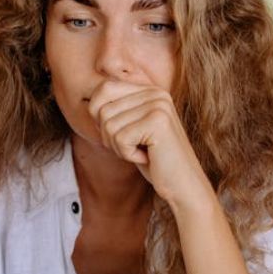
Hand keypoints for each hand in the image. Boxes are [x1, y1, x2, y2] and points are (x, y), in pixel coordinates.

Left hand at [87, 80, 214, 209]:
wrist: (183, 185)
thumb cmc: (155, 160)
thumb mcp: (132, 130)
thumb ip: (116, 111)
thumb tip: (88, 102)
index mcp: (149, 90)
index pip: (104, 88)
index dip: (99, 116)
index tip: (119, 134)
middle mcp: (155, 92)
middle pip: (102, 109)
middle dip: (109, 136)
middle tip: (133, 147)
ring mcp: (158, 106)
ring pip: (109, 125)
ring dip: (119, 147)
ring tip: (142, 152)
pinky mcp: (157, 122)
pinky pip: (120, 138)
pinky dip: (128, 154)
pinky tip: (147, 158)